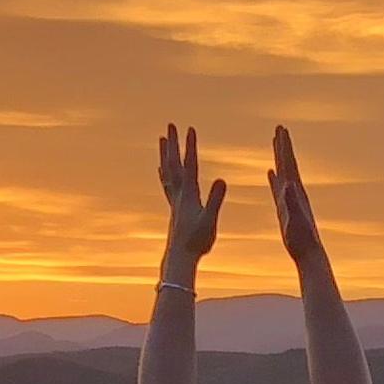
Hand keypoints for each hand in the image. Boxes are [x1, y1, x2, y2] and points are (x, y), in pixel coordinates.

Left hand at [156, 125, 224, 265]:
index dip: (190, 146)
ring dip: (165, 154)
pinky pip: (167, 185)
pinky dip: (164, 172)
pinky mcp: (174, 207)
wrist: (180, 258)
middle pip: (174, 163)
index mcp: (189, 195)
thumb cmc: (197, 242)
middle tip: (171, 125)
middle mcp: (179, 194)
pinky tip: (161, 168)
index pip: (190, 165)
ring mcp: (174, 200)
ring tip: (162, 139)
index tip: (190, 128)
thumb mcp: (210, 221)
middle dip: (173, 143)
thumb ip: (215, 199)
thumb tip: (222, 180)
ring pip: (167, 172)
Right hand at [266, 124, 325, 260]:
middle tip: (280, 128)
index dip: (284, 147)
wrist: (309, 254)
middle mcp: (295, 192)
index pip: (289, 164)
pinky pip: (278, 188)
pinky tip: (271, 172)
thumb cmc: (302, 239)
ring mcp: (290, 199)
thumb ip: (291, 202)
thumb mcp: (295, 220)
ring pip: (284, 173)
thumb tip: (288, 184)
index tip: (281, 130)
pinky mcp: (285, 209)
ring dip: (279, 158)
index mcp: (296, 192)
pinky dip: (274, 178)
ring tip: (276, 144)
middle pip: (288, 163)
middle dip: (283, 146)